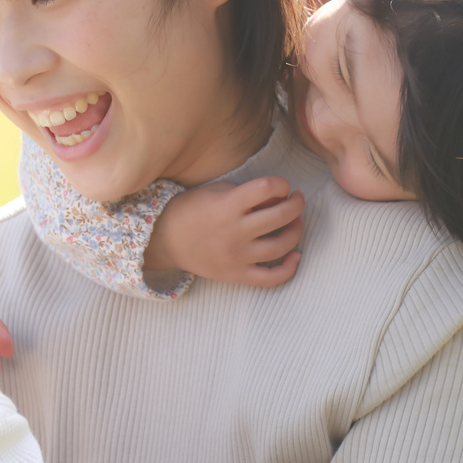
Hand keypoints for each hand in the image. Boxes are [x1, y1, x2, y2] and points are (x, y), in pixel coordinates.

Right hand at [144, 176, 305, 287]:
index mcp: (227, 205)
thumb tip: (280, 199)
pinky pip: (270, 278)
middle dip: (296, 204)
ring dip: (296, 231)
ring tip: (296, 222)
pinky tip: (295, 256)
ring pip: (281, 246)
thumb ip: (248, 193)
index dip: (281, 184)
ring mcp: (236, 256)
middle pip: (280, 216)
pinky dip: (289, 269)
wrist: (165, 240)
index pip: (267, 187)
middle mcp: (234, 231)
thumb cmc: (192, 210)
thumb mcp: (217, 190)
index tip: (281, 186)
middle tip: (296, 201)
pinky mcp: (236, 275)